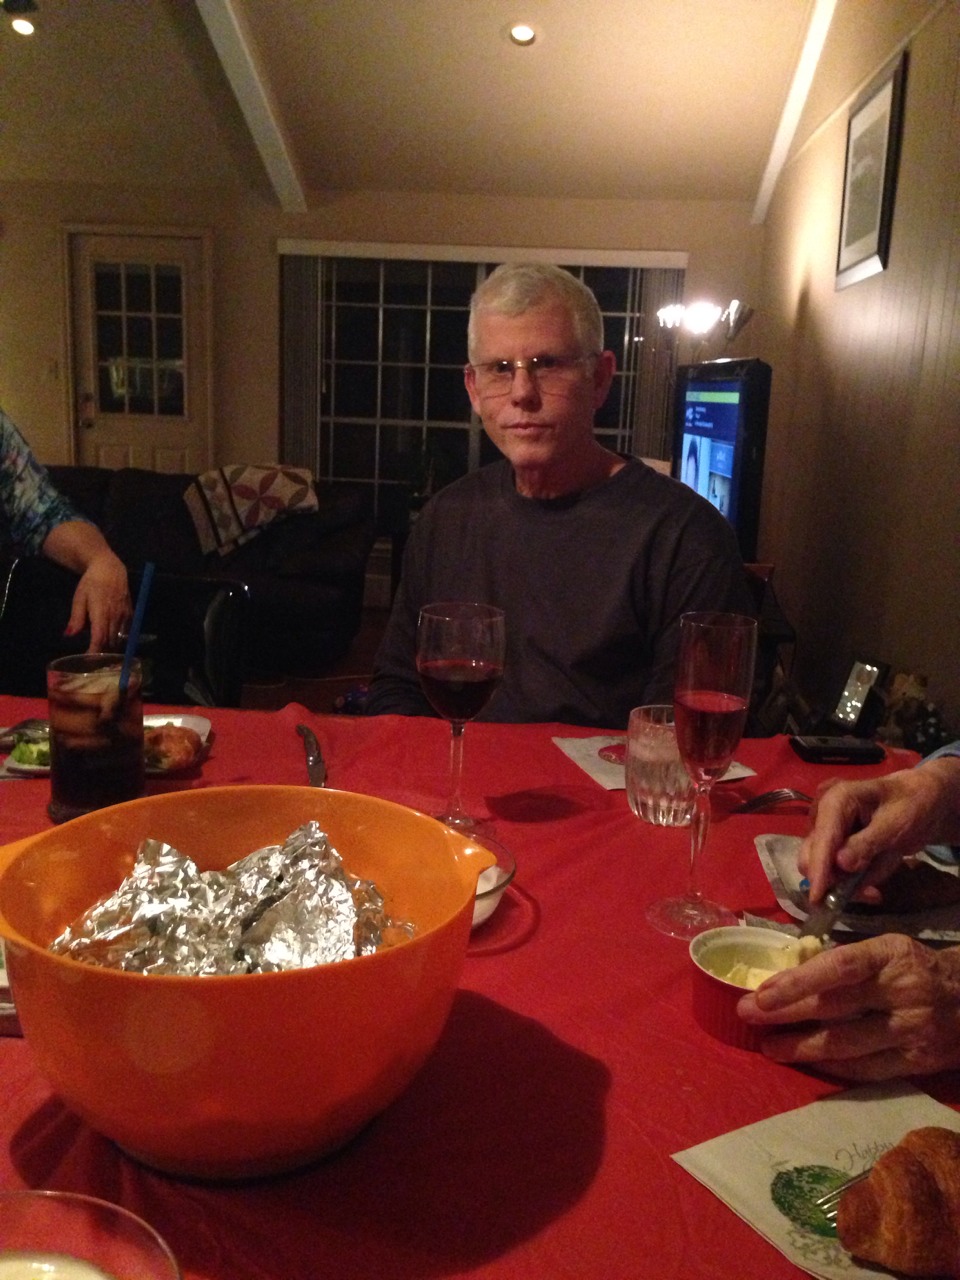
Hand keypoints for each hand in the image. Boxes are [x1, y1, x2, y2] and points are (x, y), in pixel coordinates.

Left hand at [41, 520, 131, 651]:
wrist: (110, 568)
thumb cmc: (91, 582)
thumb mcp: (79, 598)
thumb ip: (76, 618)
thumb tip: (69, 635)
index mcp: (101, 613)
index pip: (99, 638)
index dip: (94, 652)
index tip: (88, 661)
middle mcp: (115, 616)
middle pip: (110, 642)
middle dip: (102, 654)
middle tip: (92, 662)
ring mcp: (125, 615)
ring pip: (119, 638)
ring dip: (111, 648)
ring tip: (102, 655)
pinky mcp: (130, 613)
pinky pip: (126, 632)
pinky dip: (119, 639)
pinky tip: (113, 642)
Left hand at [737, 934, 959, 1079]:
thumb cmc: (916, 967)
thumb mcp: (887, 950)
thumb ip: (847, 962)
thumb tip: (790, 975)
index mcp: (891, 955)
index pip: (839, 966)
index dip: (797, 981)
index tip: (762, 991)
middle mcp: (903, 992)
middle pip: (835, 1007)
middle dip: (786, 1012)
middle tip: (748, 1015)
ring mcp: (912, 1031)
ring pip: (847, 1045)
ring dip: (802, 1047)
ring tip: (770, 1047)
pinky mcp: (917, 1063)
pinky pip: (866, 1070)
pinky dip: (832, 1067)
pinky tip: (806, 1063)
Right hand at [799, 759, 959, 903]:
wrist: (919, 800)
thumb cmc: (911, 806)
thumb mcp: (896, 824)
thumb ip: (868, 843)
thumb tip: (841, 864)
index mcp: (836, 800)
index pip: (822, 838)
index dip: (819, 869)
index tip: (818, 898)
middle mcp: (822, 813)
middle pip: (811, 855)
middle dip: (835, 880)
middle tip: (869, 895)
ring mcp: (824, 828)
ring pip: (821, 867)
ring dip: (846, 884)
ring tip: (874, 891)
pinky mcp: (830, 842)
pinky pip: (833, 870)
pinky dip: (851, 881)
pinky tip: (870, 884)